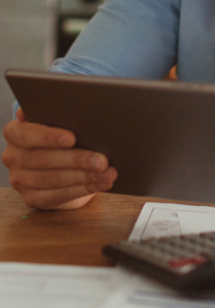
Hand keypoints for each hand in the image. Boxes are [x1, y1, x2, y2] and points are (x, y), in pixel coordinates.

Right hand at [2, 108, 116, 209]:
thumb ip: (60, 115)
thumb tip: (75, 109)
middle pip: (45, 159)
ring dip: (86, 177)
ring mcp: (20, 180)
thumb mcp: (60, 123)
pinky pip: (59, 195)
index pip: (27, 134)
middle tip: (102, 160)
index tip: (72, 138)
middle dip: (77, 160)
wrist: (61, 163)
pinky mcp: (32, 198)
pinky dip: (84, 189)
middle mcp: (13, 156)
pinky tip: (102, 183)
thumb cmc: (63, 136)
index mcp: (15, 132)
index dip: (49, 137)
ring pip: (55, 179)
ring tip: (108, 173)